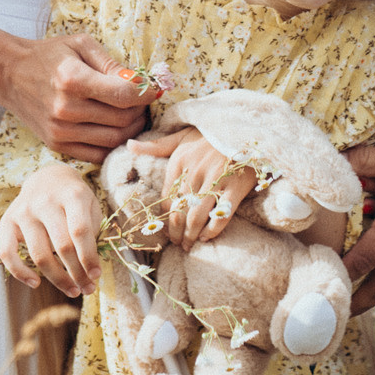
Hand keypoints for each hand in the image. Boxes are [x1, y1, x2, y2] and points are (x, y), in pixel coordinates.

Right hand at [0, 33, 155, 163]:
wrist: (10, 74)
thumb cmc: (49, 56)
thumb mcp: (81, 45)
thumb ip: (112, 64)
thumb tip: (142, 82)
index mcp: (73, 80)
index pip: (124, 96)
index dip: (147, 94)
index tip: (154, 89)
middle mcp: (66, 109)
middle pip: (122, 120)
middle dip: (141, 110)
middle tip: (143, 100)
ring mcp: (60, 131)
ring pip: (113, 140)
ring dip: (132, 129)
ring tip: (133, 114)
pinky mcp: (58, 145)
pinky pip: (97, 154)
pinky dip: (113, 145)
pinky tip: (117, 129)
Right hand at [0, 163, 104, 294]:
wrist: (47, 178)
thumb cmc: (74, 198)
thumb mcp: (90, 205)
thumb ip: (91, 232)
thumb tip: (89, 269)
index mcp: (72, 195)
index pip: (80, 230)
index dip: (89, 257)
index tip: (97, 275)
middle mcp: (45, 201)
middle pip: (61, 246)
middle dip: (77, 273)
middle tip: (88, 288)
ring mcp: (24, 211)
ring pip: (39, 254)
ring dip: (57, 279)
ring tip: (72, 290)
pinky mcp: (6, 220)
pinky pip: (7, 253)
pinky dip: (19, 272)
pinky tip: (35, 283)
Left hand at [134, 129, 256, 246]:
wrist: (245, 129)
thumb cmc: (212, 135)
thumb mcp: (183, 136)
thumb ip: (157, 145)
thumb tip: (129, 145)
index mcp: (179, 162)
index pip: (165, 199)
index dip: (165, 220)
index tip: (168, 231)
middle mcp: (194, 172)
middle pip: (179, 212)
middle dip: (176, 233)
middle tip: (179, 244)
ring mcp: (216, 180)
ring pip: (196, 217)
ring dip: (191, 236)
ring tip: (190, 245)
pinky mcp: (235, 186)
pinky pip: (220, 215)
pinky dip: (212, 230)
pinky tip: (207, 236)